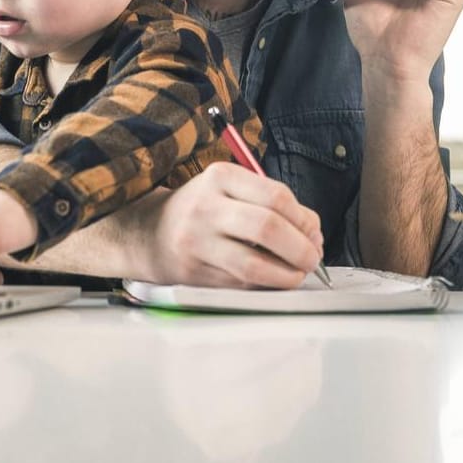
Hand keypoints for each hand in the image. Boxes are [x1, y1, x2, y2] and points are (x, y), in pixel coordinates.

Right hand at [139, 162, 323, 287]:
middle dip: (301, 249)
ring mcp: (197, 242)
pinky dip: (265, 285)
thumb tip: (313, 234)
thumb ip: (272, 203)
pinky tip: (272, 280)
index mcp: (221, 177)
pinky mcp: (193, 273)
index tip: (314, 233)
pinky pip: (240, 284)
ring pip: (254, 265)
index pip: (277, 197)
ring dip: (287, 275)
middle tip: (312, 258)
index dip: (304, 220)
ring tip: (297, 274)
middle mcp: (206, 207)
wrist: (148, 232)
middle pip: (268, 228)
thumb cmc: (203, 209)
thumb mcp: (231, 189)